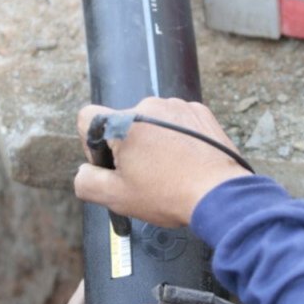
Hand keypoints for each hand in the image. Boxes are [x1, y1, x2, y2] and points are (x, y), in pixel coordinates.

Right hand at [74, 97, 250, 226]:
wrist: (219, 194)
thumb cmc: (169, 195)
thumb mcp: (116, 197)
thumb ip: (86, 181)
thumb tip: (84, 171)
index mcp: (122, 123)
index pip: (87, 118)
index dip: (93, 145)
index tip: (112, 164)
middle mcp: (148, 106)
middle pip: (123, 123)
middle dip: (129, 147)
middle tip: (146, 176)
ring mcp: (177, 106)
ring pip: (152, 122)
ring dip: (154, 142)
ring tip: (170, 170)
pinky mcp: (199, 112)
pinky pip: (177, 122)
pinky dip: (177, 139)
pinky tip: (186, 162)